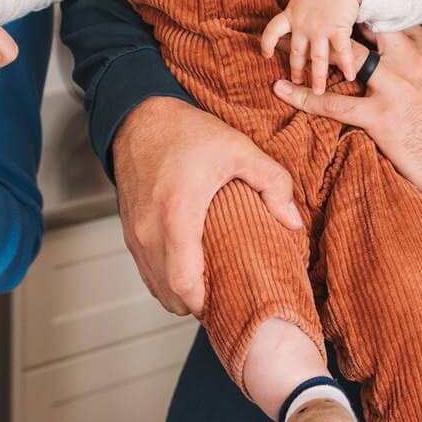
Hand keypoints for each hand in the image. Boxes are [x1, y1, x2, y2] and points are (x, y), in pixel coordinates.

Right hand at [110, 97, 302, 315]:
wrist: (137, 116)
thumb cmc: (184, 131)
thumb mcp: (237, 148)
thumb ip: (272, 182)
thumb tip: (293, 221)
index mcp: (177, 214)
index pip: (184, 283)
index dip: (207, 304)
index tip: (230, 304)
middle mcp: (149, 230)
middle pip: (169, 294)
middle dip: (197, 306)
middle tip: (226, 299)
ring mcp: (134, 232)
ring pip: (155, 285)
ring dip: (179, 293)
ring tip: (209, 286)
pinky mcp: (128, 229)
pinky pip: (145, 269)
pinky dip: (164, 278)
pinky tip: (188, 267)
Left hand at [259, 0, 365, 93]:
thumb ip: (298, 13)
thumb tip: (295, 24)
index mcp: (291, 14)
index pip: (272, 30)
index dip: (267, 43)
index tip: (266, 55)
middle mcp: (302, 25)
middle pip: (296, 52)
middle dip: (296, 70)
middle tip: (297, 84)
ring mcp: (319, 29)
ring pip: (316, 59)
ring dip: (318, 77)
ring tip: (319, 91)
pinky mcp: (337, 30)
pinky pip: (341, 52)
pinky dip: (345, 66)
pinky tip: (349, 76)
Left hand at [271, 25, 421, 212]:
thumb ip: (421, 58)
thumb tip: (399, 42)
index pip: (385, 20)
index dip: (356, 12)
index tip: (333, 6)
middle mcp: (410, 62)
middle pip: (358, 31)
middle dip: (327, 22)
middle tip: (300, 15)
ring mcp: (394, 87)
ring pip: (342, 59)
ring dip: (309, 52)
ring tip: (280, 44)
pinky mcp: (380, 117)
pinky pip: (333, 103)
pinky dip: (303, 96)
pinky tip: (280, 89)